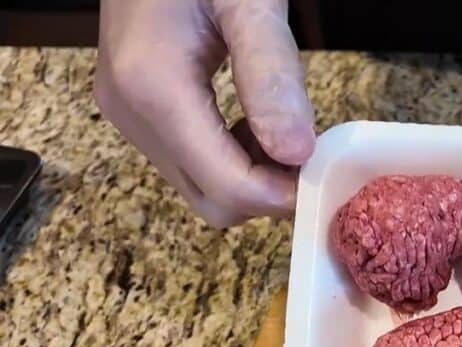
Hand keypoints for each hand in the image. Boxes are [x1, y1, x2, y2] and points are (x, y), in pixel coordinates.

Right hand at [95, 0, 315, 227]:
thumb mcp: (249, 3)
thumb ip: (271, 76)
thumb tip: (297, 153)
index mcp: (153, 87)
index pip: (226, 186)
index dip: (280, 194)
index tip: (322, 171)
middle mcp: (130, 111)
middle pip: (211, 201)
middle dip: (267, 192)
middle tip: (310, 153)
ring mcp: (127, 112)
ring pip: (200, 188)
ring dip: (252, 177)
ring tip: (286, 129)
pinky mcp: (135, 107)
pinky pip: (190, 161)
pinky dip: (232, 158)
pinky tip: (258, 121)